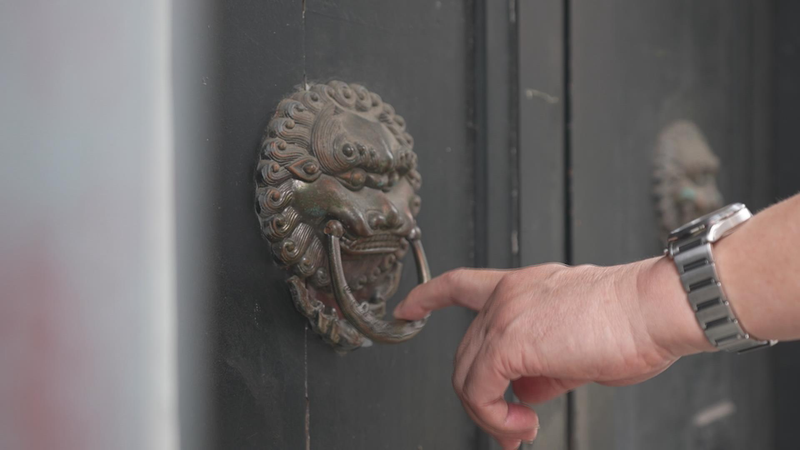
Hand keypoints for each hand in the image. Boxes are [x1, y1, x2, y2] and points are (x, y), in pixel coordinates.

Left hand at [393, 258, 708, 448]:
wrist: (653, 311)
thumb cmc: (629, 325)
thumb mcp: (576, 349)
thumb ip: (543, 368)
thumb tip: (526, 394)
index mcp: (520, 287)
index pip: (460, 284)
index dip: (428, 297)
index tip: (408, 308)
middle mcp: (506, 295)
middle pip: (465, 352)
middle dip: (480, 396)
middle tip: (510, 426)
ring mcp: (504, 314)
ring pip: (466, 373)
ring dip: (489, 412)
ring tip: (521, 428)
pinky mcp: (509, 340)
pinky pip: (479, 389)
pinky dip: (495, 415)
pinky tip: (523, 423)